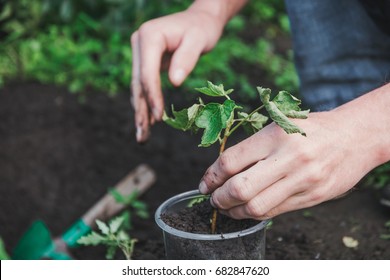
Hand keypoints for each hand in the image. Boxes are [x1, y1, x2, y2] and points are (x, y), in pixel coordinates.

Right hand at [131, 9, 224, 141]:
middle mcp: (139, 43)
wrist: (200, 19)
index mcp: (149, 36)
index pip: (147, 73)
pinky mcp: (146, 60)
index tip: (159, 118)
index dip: (152, 97)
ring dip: (141, 112)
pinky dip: (147, 103)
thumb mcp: (199, 40)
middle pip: (138, 83)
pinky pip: (144, 85)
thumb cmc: (202, 28)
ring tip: (142, 136)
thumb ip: (186, 58)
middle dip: (141, 111)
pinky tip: (148, 121)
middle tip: (142, 137)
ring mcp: (140, 52)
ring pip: (138, 87)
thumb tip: (174, 82)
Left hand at [198, 111, 377, 219]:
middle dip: (219, 198)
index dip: (211, 176)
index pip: (230, 161)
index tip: (205, 184)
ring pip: (256, 207)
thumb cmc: (311, 129)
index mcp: (275, 135)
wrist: (354, 137)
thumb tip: (221, 171)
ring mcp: (302, 180)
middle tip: (213, 199)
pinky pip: (276, 212)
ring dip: (234, 211)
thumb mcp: (280, 125)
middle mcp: (288, 158)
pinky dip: (256, 213)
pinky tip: (248, 209)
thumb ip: (253, 147)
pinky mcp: (313, 197)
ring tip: (228, 207)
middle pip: (239, 188)